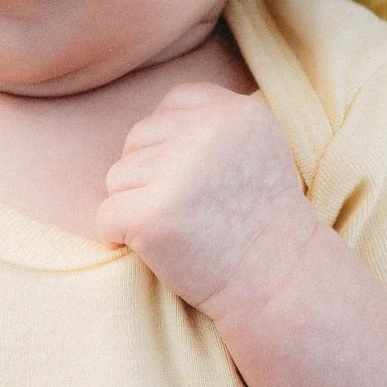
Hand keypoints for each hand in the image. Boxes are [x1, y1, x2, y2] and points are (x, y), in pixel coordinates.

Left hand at [96, 82, 323, 315]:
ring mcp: (178, 173)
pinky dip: (123, 237)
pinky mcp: (153, 215)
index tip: (201, 179)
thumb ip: (211, 122)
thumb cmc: (259, 220)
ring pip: (118, 177)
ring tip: (182, 228)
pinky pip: (107, 216)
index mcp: (236, 112)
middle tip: (193, 210)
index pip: (173, 103)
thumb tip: (147, 124)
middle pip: (139, 139)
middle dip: (153, 176)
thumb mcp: (256, 147)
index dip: (174, 142)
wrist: (279, 282)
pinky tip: (161, 248)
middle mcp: (208, 133)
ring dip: (138, 206)